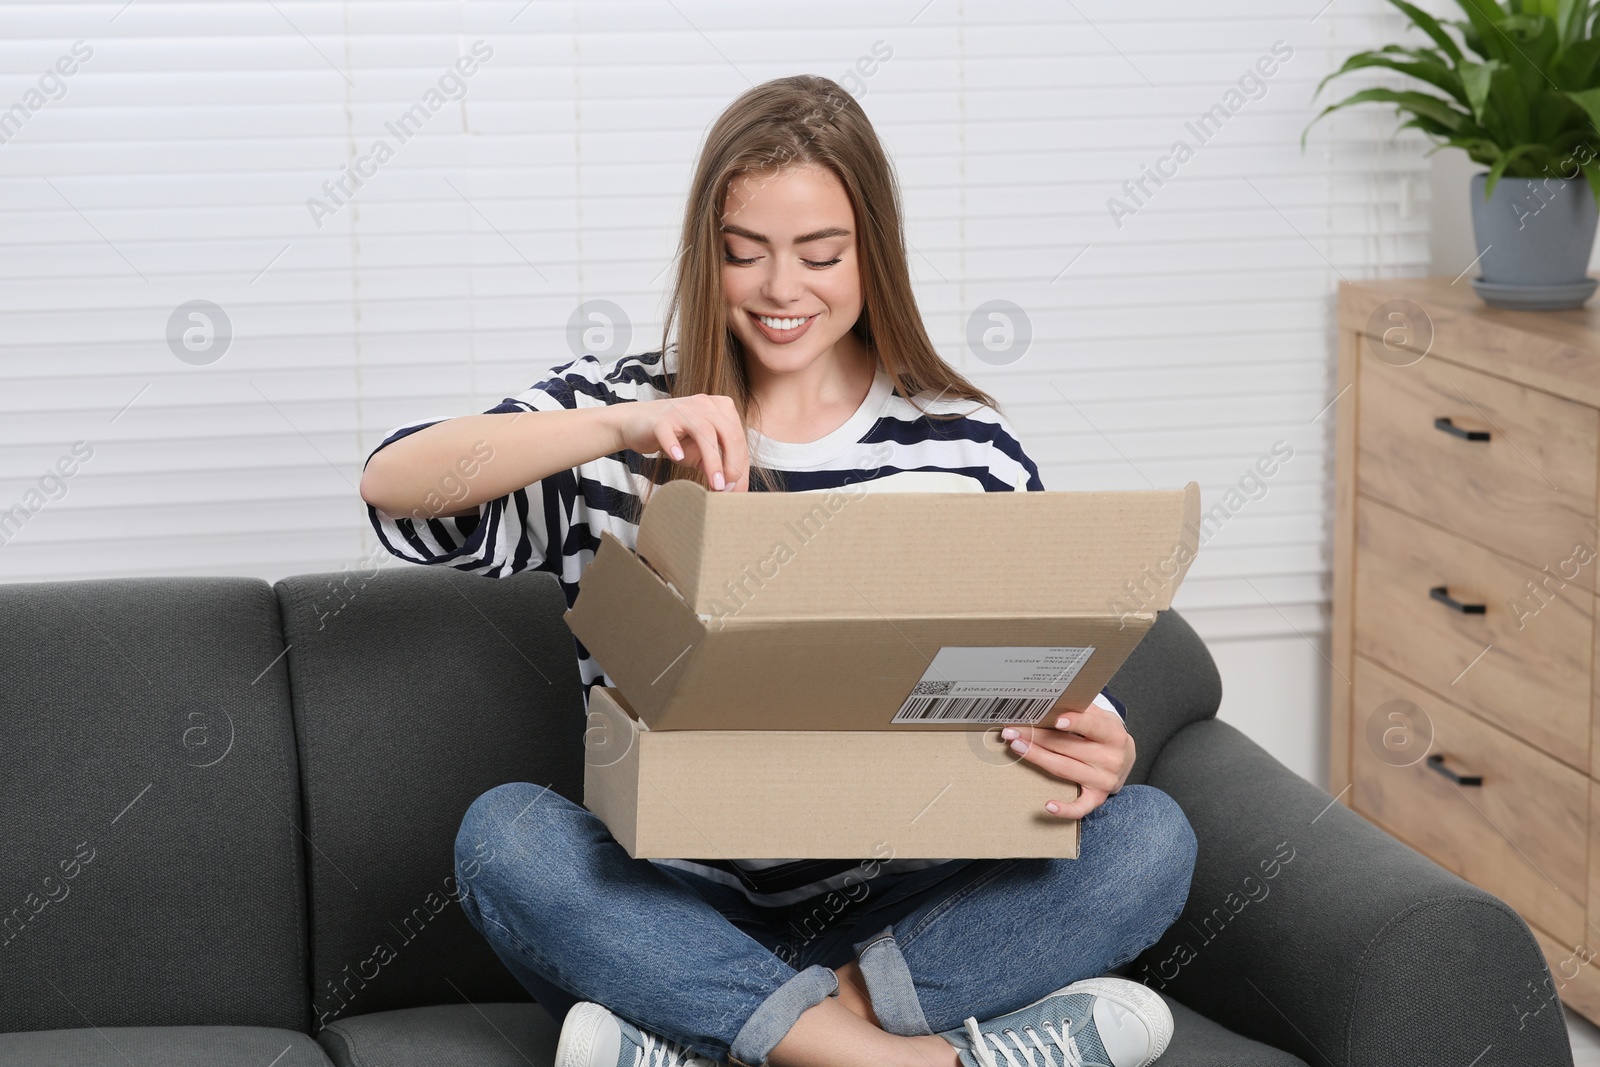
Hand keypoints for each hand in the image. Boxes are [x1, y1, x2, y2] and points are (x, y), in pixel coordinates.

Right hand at [612, 394, 749, 490]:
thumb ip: (720, 464)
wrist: (638, 424)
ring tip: (715, 484)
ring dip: (713, 461)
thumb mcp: (703, 451)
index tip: (738, 493)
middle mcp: (705, 404)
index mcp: (721, 409)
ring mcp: (683, 409)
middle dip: (733, 464)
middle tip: (729, 489)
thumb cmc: (676, 438)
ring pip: (705, 432)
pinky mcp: (661, 419)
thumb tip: (734, 488)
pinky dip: (674, 445)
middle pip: (728, 433)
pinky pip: (668, 431)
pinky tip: (678, 459)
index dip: (742, 468)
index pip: (738, 440)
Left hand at [1000, 694, 1135, 819]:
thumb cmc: (1105, 734)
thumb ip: (1081, 708)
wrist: (1125, 759)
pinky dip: (1065, 809)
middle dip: (1038, 737)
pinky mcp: (1097, 798)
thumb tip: (1050, 699)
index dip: (1074, 722)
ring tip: (1016, 747)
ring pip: (1065, 770)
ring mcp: (1104, 780)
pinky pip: (1081, 807)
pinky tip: (1048, 805)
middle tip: (1013, 730)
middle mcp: (1110, 759)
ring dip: (1038, 758)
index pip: (1093, 726)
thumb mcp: (1101, 717)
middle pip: (1069, 747)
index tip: (1054, 719)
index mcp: (1113, 735)